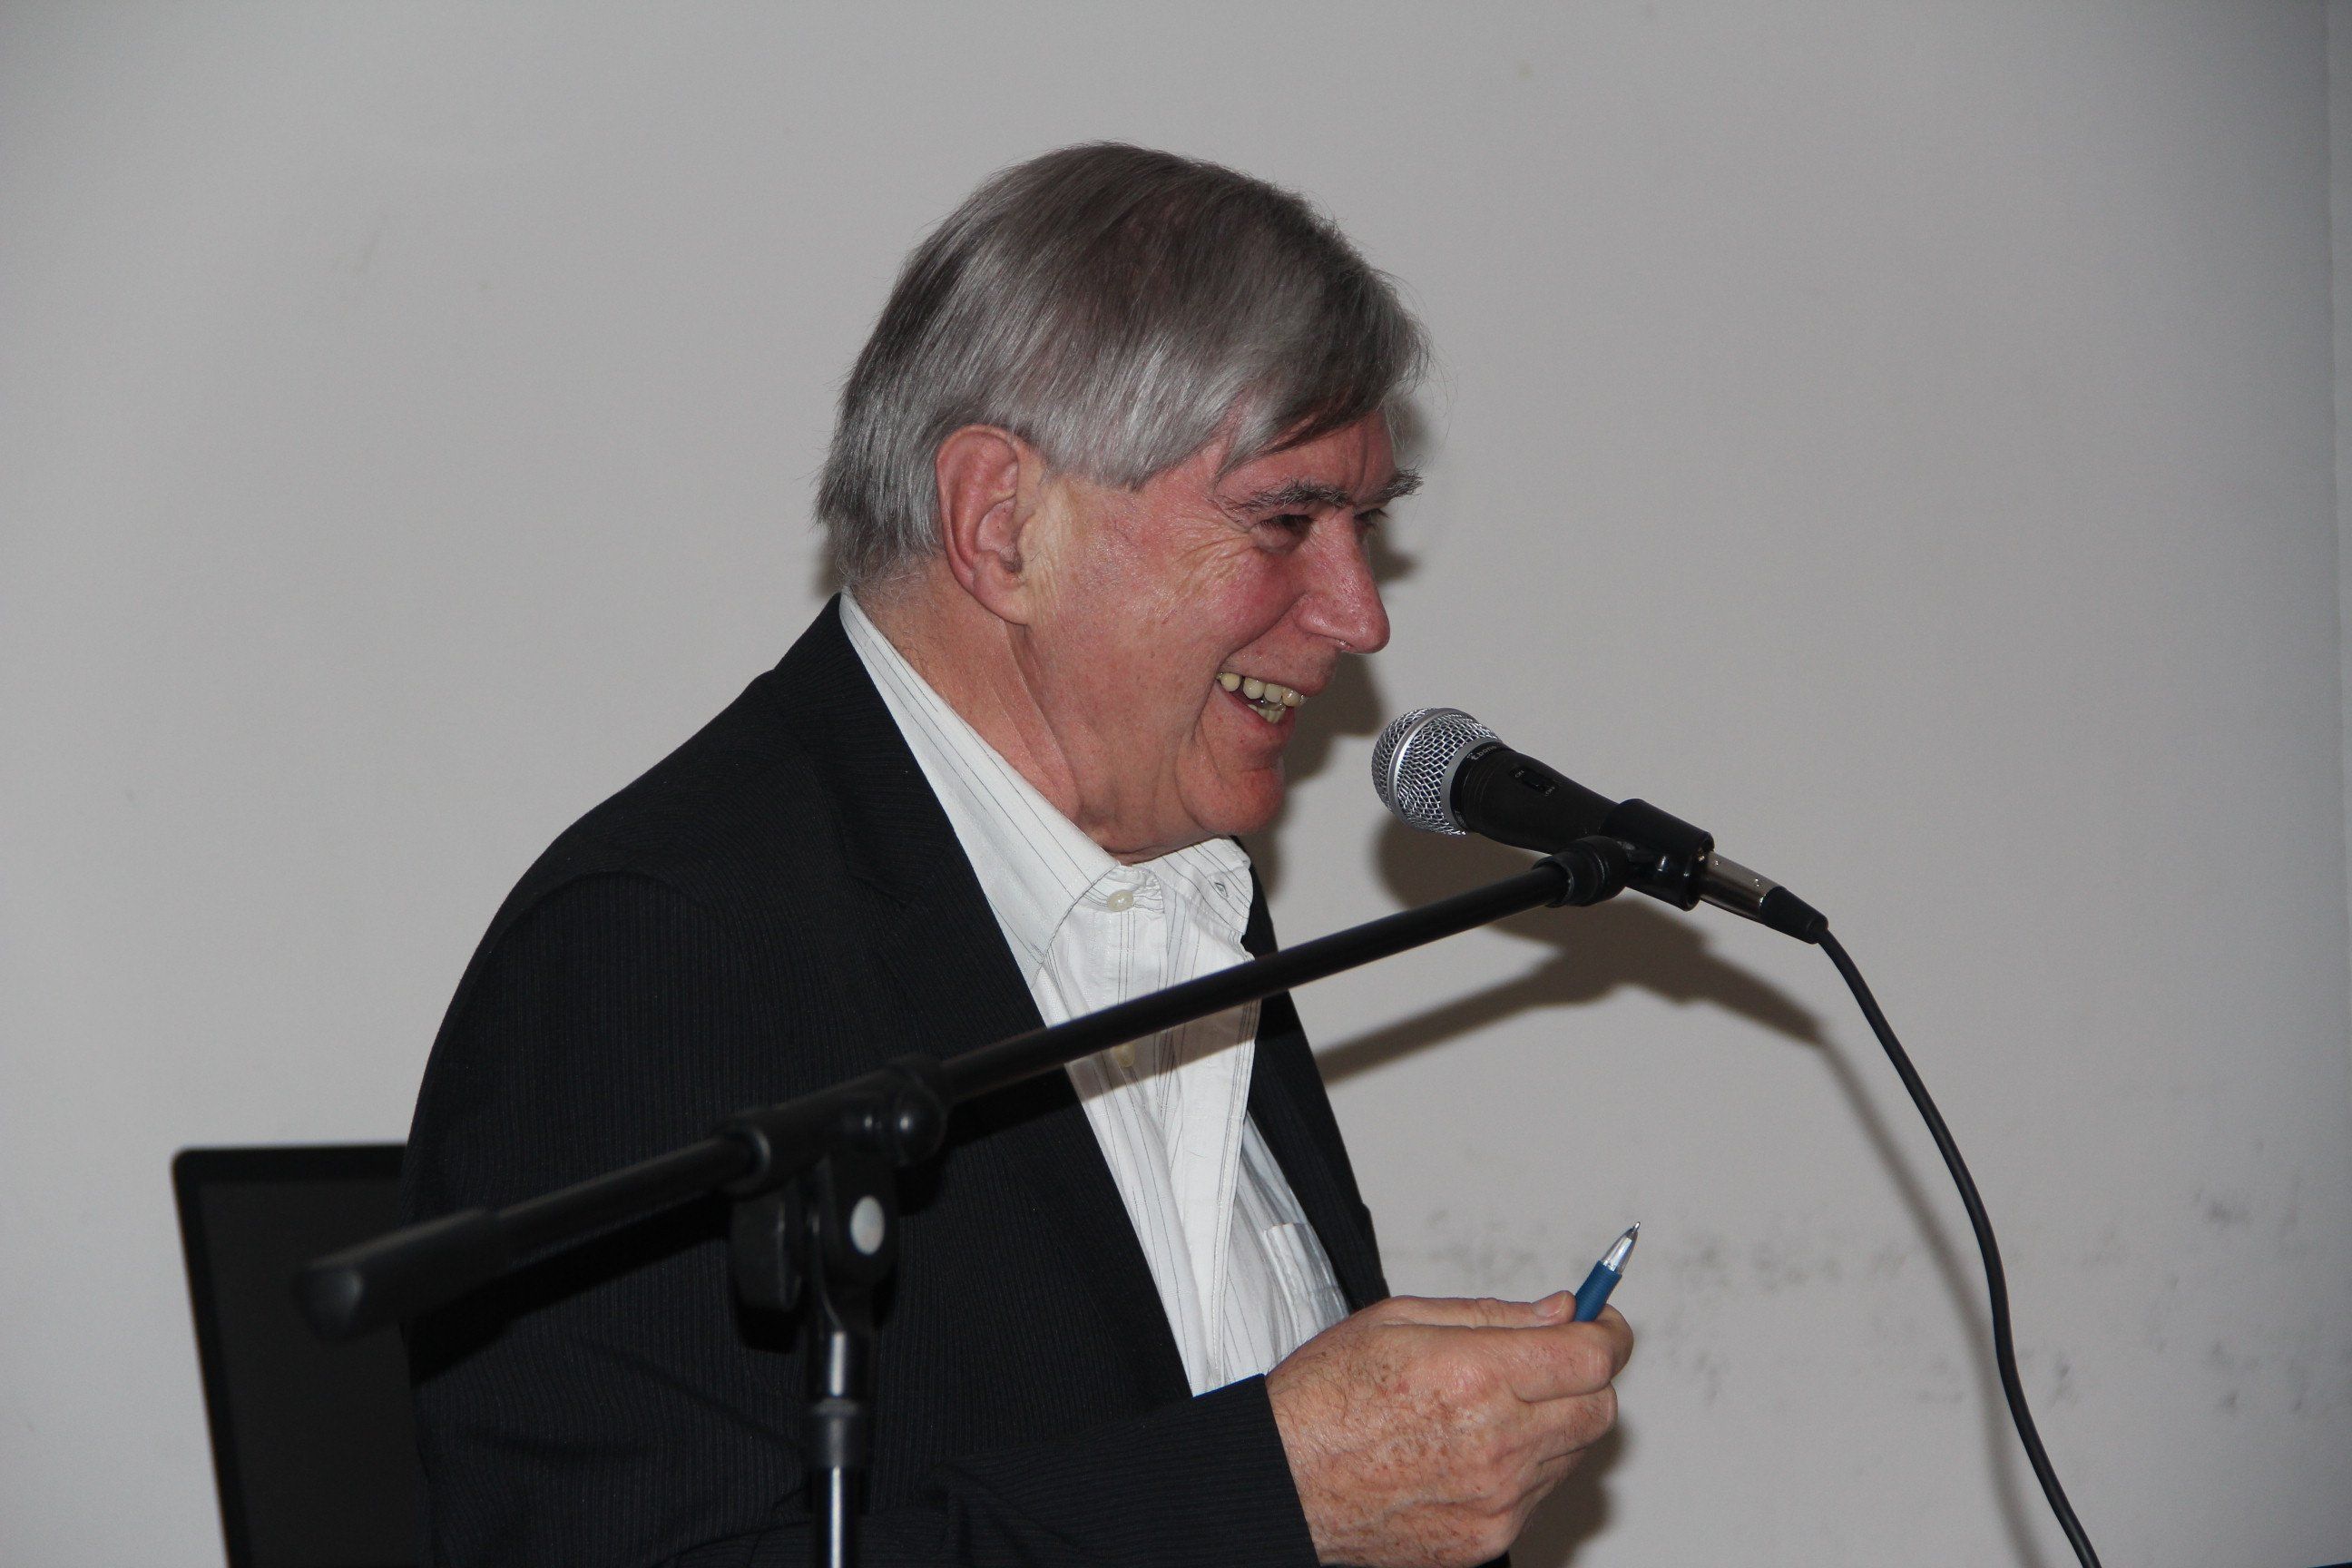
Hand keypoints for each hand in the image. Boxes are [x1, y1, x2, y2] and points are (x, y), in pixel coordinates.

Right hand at [1265, 1293, 1631, 1567]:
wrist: (1286, 1481)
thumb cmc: (1326, 1397)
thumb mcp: (1399, 1320)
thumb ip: (1493, 1315)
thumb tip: (1559, 1312)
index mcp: (1475, 1377)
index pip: (1591, 1356)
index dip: (1607, 1330)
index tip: (1600, 1321)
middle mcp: (1496, 1443)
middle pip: (1600, 1408)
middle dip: (1587, 1376)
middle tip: (1552, 1359)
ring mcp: (1497, 1498)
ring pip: (1575, 1453)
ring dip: (1557, 1422)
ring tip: (1494, 1406)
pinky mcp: (1488, 1537)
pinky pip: (1540, 1494)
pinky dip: (1527, 1466)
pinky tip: (1475, 1448)